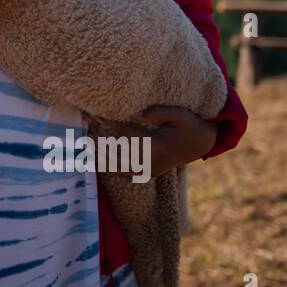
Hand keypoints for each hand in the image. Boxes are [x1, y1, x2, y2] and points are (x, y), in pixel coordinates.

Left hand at [87, 107, 218, 177]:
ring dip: (101, 158)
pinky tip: (97, 163)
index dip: (108, 124)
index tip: (92, 116)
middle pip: (118, 152)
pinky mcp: (150, 172)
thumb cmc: (190, 125)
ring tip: (86, 147)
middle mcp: (151, 160)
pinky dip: (112, 170)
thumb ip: (158, 112)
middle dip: (99, 142)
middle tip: (83, 131)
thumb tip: (134, 113)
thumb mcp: (180, 114)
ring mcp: (151, 169)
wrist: (203, 144)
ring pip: (119, 167)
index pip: (126, 133)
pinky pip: (127, 174)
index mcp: (156, 145)